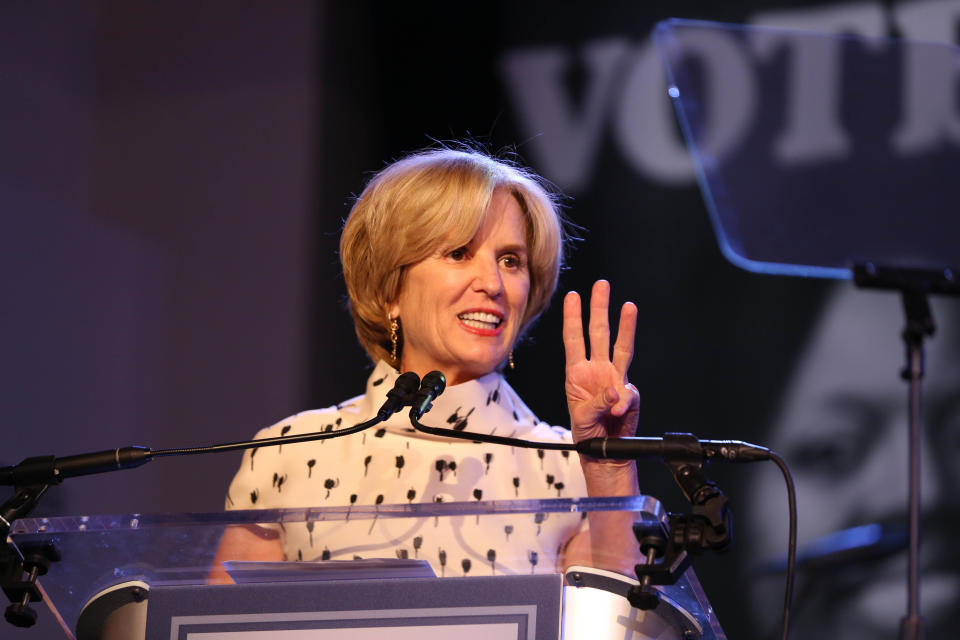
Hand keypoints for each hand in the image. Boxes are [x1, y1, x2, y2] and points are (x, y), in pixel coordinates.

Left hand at [563, 280, 639, 444]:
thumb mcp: (583, 419)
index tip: (572, 296)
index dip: (572, 318)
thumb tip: (616, 392)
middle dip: (599, 308)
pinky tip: (620, 412)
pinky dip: (626, 401)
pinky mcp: (630, 393)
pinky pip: (631, 392)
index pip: (574, 340)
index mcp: (576, 374)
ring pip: (622, 346)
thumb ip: (598, 404)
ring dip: (625, 326)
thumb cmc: (587, 434)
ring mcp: (615, 379)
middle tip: (601, 284)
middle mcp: (596, 370)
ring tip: (628, 305)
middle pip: (599, 333)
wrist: (606, 453)